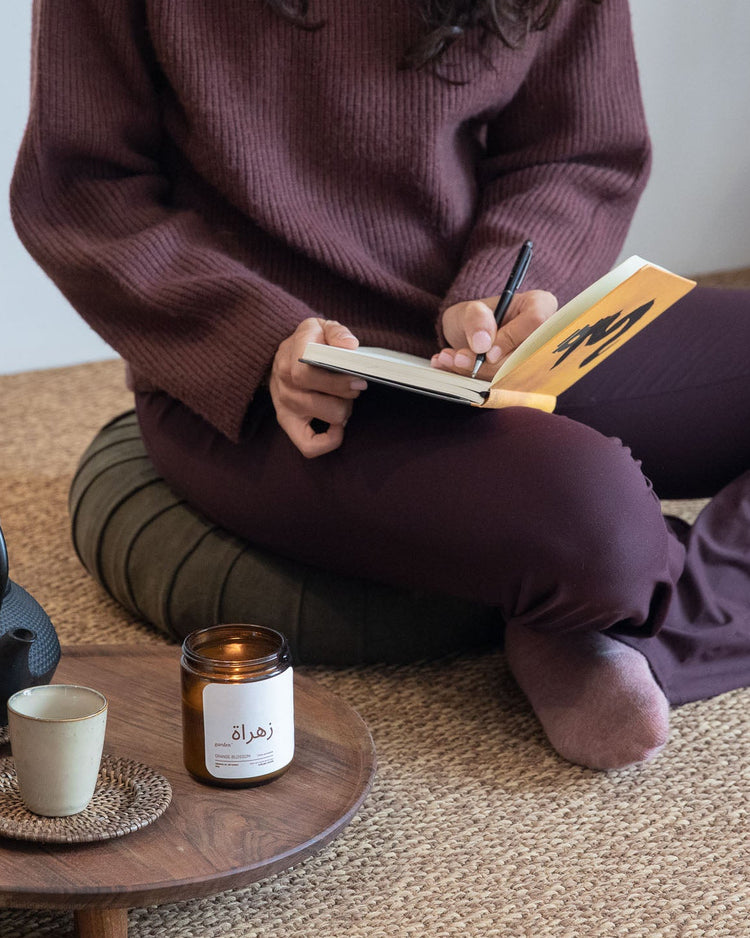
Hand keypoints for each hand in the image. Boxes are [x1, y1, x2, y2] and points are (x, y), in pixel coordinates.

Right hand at [269, 318, 366, 457]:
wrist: (284, 353)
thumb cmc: (310, 342)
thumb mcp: (322, 327)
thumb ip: (337, 332)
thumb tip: (350, 346)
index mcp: (291, 354)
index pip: (307, 375)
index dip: (338, 381)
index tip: (359, 380)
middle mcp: (284, 381)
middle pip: (322, 402)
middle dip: (348, 397)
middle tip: (353, 388)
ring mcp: (284, 404)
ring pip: (325, 418)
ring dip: (343, 412)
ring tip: (343, 401)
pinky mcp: (287, 423)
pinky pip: (309, 446)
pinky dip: (330, 440)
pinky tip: (337, 427)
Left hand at [435, 290, 557, 379]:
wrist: (469, 336)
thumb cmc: (476, 317)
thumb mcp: (470, 310)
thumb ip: (476, 320)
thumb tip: (483, 345)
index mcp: (541, 306)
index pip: (536, 321)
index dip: (510, 339)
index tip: (486, 351)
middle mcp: (545, 335)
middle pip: (527, 356)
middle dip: (489, 364)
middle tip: (458, 358)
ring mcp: (536, 360)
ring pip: (514, 375)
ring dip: (478, 373)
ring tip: (451, 360)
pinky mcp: (523, 380)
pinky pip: (505, 387)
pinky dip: (475, 382)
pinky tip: (455, 370)